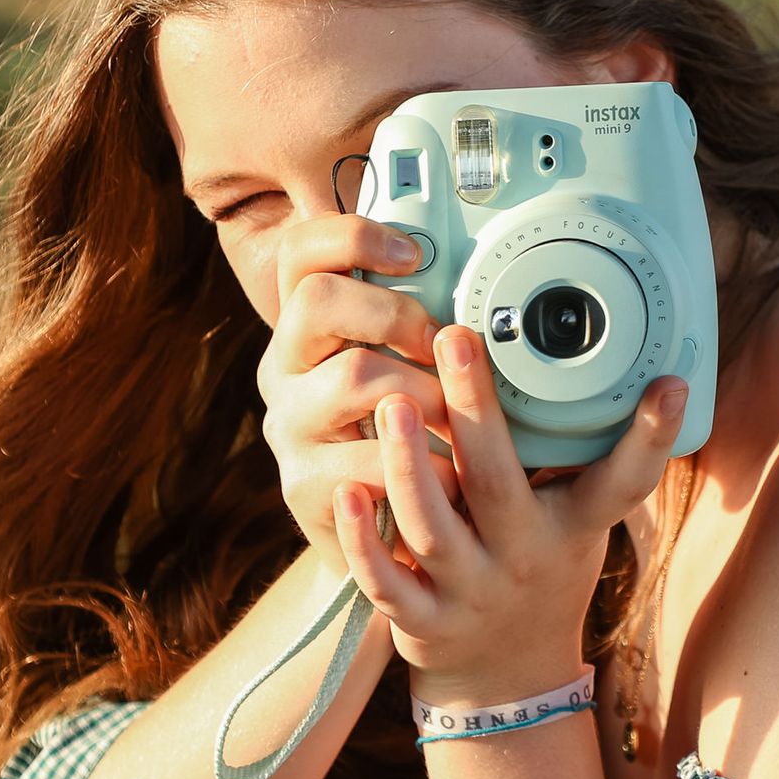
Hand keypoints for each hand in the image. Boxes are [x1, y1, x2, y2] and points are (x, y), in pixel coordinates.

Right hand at [257, 213, 463, 576]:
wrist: (390, 540)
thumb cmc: (415, 437)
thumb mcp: (412, 368)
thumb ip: (427, 325)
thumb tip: (493, 280)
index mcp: (308, 327)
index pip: (303, 252)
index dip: (354, 237)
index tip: (414, 254)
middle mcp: (285, 367)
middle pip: (318, 302)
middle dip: (397, 314)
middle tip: (439, 344)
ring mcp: (288, 426)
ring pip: (354, 375)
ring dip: (424, 391)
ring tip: (455, 416)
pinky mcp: (302, 485)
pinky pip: (367, 459)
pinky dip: (424, 464)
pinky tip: (451, 473)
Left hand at [331, 321, 690, 707]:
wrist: (508, 679)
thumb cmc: (541, 567)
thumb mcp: (575, 522)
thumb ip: (572, 461)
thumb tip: (575, 358)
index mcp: (574, 527)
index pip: (624, 482)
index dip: (651, 437)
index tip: (666, 384)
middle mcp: (525, 559)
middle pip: (498, 483)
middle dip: (476, 409)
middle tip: (454, 339)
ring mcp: (471, 595)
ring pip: (433, 530)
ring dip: (407, 465)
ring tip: (390, 403)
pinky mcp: (423, 623)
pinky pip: (386, 583)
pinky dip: (362, 540)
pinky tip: (344, 491)